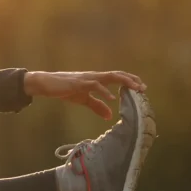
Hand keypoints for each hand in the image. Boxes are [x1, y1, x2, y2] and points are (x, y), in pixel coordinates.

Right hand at [23, 70, 146, 119]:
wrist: (46, 84)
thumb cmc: (64, 90)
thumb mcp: (83, 99)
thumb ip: (97, 106)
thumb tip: (110, 116)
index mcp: (96, 79)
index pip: (117, 77)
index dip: (130, 81)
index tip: (141, 88)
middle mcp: (94, 76)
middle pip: (117, 74)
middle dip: (131, 80)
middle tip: (143, 88)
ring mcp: (87, 78)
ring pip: (109, 76)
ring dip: (123, 81)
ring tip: (134, 88)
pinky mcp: (79, 83)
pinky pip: (94, 85)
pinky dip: (104, 91)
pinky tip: (111, 98)